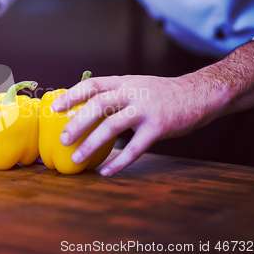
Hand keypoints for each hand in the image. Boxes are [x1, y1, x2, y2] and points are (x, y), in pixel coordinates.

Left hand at [51, 75, 220, 175]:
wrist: (199, 94)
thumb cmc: (160, 93)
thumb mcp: (135, 84)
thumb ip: (113, 94)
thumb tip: (84, 108)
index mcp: (123, 82)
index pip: (91, 85)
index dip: (71, 96)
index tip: (54, 109)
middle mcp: (132, 92)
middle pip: (98, 105)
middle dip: (77, 123)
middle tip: (62, 140)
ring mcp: (146, 109)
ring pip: (112, 126)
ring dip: (92, 144)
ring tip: (77, 159)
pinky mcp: (159, 127)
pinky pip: (135, 148)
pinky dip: (119, 161)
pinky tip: (107, 172)